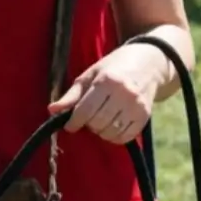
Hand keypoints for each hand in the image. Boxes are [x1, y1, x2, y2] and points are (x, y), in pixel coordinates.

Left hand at [48, 44, 170, 145]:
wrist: (148, 64)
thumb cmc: (113, 68)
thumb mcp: (90, 75)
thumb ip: (72, 95)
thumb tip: (52, 110)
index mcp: (107, 80)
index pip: (85, 110)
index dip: (73, 122)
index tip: (70, 125)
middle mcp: (123, 93)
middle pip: (97, 123)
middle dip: (88, 124)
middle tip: (88, 117)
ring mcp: (136, 105)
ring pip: (110, 132)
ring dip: (101, 131)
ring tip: (100, 120)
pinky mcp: (145, 115)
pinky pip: (125, 137)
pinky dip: (114, 137)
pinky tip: (112, 126)